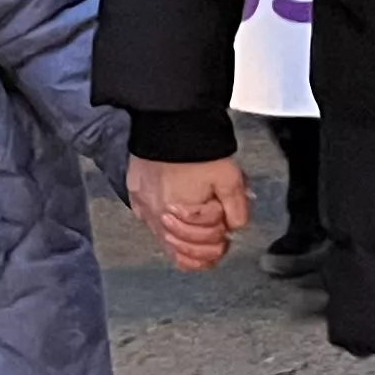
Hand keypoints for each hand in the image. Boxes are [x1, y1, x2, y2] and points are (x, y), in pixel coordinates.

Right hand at [128, 154, 248, 271]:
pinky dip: (168, 227)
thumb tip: (234, 227)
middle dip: (206, 242)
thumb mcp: (231, 179)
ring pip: (167, 243)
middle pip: (185, 252)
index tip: (225, 227)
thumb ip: (238, 210)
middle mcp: (158, 219)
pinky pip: (152, 225)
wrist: (169, 121)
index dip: (220, 241)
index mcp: (183, 217)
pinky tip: (180, 218)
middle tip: (216, 227)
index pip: (204, 253)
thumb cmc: (196, 148)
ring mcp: (144, 210)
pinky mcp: (136, 199)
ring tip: (199, 223)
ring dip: (188, 238)